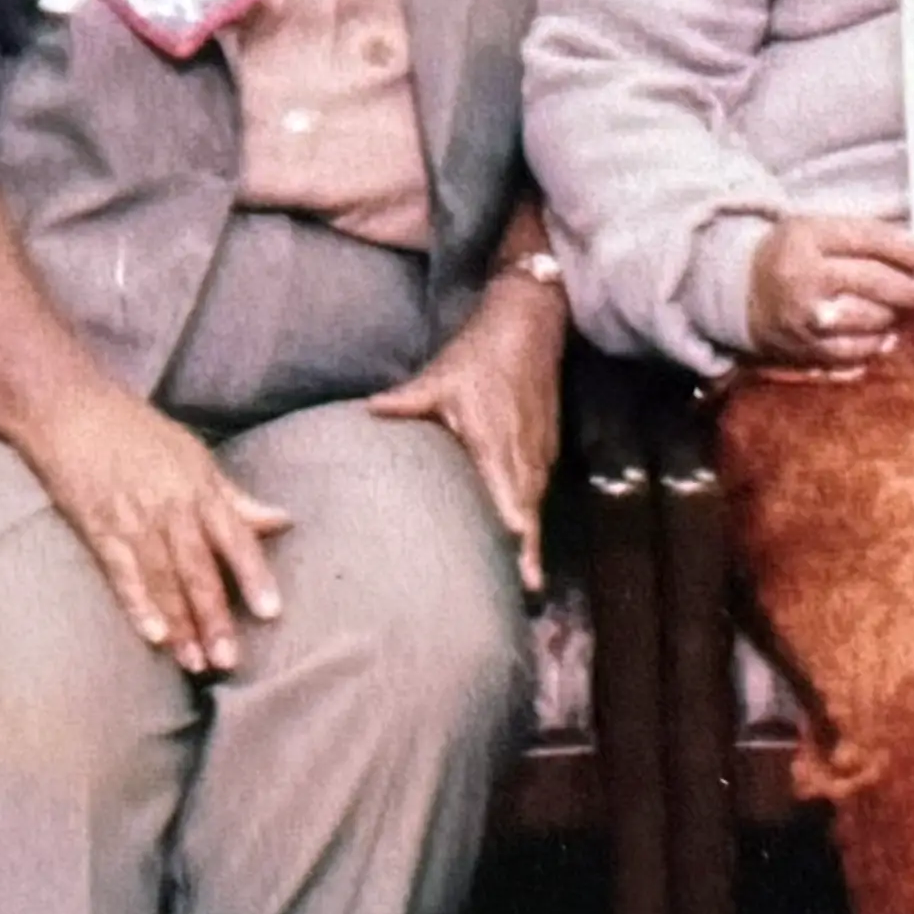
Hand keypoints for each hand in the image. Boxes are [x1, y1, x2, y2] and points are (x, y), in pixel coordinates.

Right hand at [17, 389, 288, 673]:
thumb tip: (282, 520)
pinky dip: (138, 605)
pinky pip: (122, 574)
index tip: (271, 612)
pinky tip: (153, 636)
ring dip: (181, 624)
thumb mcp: (193, 456)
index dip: (254, 576)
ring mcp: (132, 520)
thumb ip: (235, 497)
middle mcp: (170, 507)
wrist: (68, 409)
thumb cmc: (137, 432)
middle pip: (198, 570)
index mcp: (199, 488)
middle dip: (215, 617)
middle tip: (229, 659)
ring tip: (195, 663)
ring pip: (163, 580)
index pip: (235, 538)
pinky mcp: (98, 529)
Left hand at [373, 277, 565, 594]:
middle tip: (527, 589)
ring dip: (534, 538)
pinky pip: (539, 488)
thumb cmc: (481, 353)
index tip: (517, 554)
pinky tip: (523, 535)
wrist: (528, 325)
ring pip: (537, 502)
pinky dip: (533, 513)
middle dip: (529, 550)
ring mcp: (539, 450)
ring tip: (528, 578)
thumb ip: (407, 401)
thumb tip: (367, 411)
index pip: (509, 492)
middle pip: (529, 510)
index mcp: (496, 440)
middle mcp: (523, 451)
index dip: (515, 525)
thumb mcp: (440, 376)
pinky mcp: (545, 445)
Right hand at [746, 214, 913, 370]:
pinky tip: (883, 336)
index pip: (868, 239)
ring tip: (900, 311)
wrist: (739, 293)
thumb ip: (863, 235)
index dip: (907, 250)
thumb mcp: (815, 228)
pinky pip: (855, 352)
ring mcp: (805, 318)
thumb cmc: (790, 255)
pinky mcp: (806, 349)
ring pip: (870, 319)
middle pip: (873, 282)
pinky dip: (875, 345)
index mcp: (806, 237)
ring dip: (893, 316)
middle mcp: (804, 277)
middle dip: (908, 288)